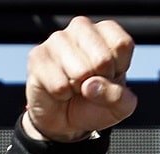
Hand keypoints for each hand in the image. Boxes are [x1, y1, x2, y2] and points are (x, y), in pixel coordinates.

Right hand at [24, 17, 137, 142]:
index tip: (110, 76)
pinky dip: (62, 96)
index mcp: (106, 32)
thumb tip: (91, 85)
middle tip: (91, 84)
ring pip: (80, 72)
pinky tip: (60, 90)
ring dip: (79, 89)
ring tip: (75, 86)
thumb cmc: (95, 104)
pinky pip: (59, 85)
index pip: (122, 45)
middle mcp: (81, 28)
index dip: (118, 70)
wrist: (66, 120)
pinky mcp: (38, 55)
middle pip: (102, 60)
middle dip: (99, 82)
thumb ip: (120, 97)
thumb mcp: (120, 106)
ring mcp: (57, 39)